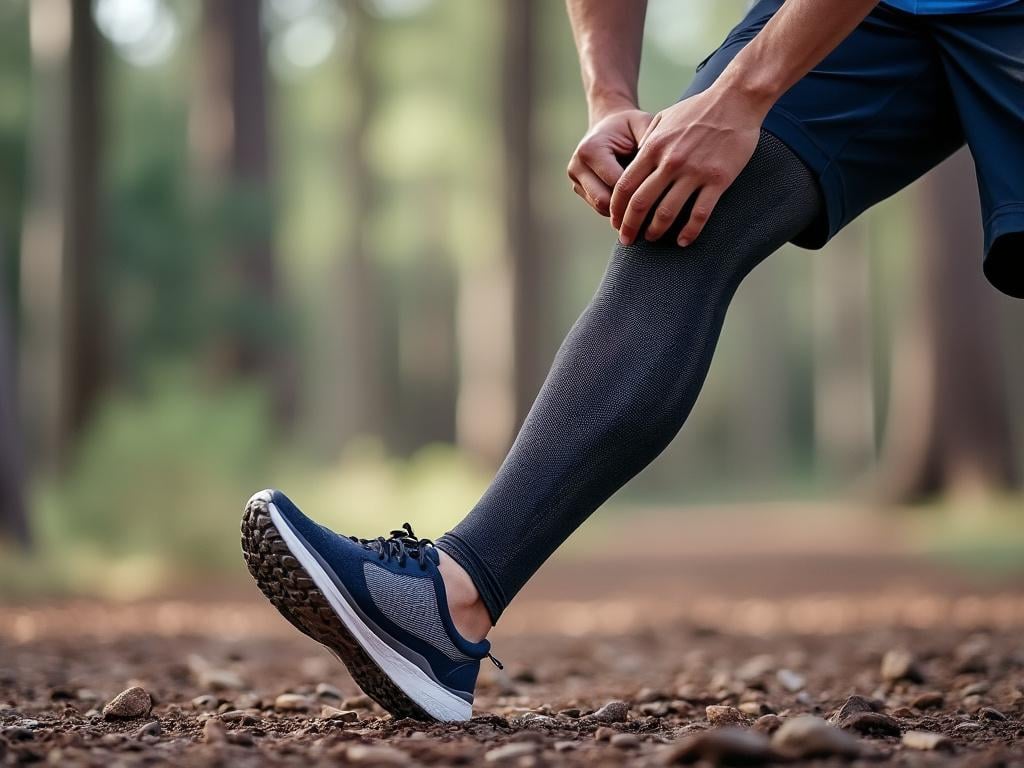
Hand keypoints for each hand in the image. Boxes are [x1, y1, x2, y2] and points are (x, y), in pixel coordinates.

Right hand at [567, 108, 653, 216]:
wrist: (609, 123)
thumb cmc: (629, 125)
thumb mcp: (643, 124)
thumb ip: (650, 141)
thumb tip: (659, 170)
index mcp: (590, 150)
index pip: (616, 184)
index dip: (639, 191)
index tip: (659, 192)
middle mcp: (577, 166)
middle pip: (604, 201)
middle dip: (628, 204)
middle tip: (652, 203)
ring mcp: (575, 179)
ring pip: (601, 208)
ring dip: (621, 208)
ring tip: (642, 199)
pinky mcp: (578, 188)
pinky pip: (599, 207)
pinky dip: (616, 207)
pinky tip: (631, 198)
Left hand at [610, 85, 765, 246]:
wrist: (736, 99)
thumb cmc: (699, 109)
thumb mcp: (664, 119)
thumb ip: (647, 142)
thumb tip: (634, 163)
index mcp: (654, 147)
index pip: (625, 186)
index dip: (617, 208)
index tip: (615, 221)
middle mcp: (670, 162)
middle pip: (640, 203)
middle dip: (629, 226)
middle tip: (627, 240)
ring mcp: (695, 172)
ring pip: (667, 212)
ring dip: (656, 231)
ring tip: (652, 239)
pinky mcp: (718, 179)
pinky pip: (700, 214)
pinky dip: (689, 232)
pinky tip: (683, 241)